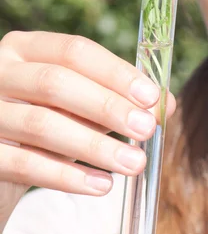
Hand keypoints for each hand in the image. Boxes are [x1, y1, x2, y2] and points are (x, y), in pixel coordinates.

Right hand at [0, 31, 175, 229]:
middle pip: (56, 83)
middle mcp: (1, 73)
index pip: (75, 51)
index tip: (151, 97)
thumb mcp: (81, 105)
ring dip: (95, 146)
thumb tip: (166, 104)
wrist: (3, 158)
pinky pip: (25, 164)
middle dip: (107, 107)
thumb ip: (117, 99)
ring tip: (133, 164)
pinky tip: (101, 185)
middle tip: (146, 130)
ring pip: (42, 125)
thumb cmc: (48, 122)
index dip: (116, 73)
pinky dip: (67, 176)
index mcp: (27, 49)